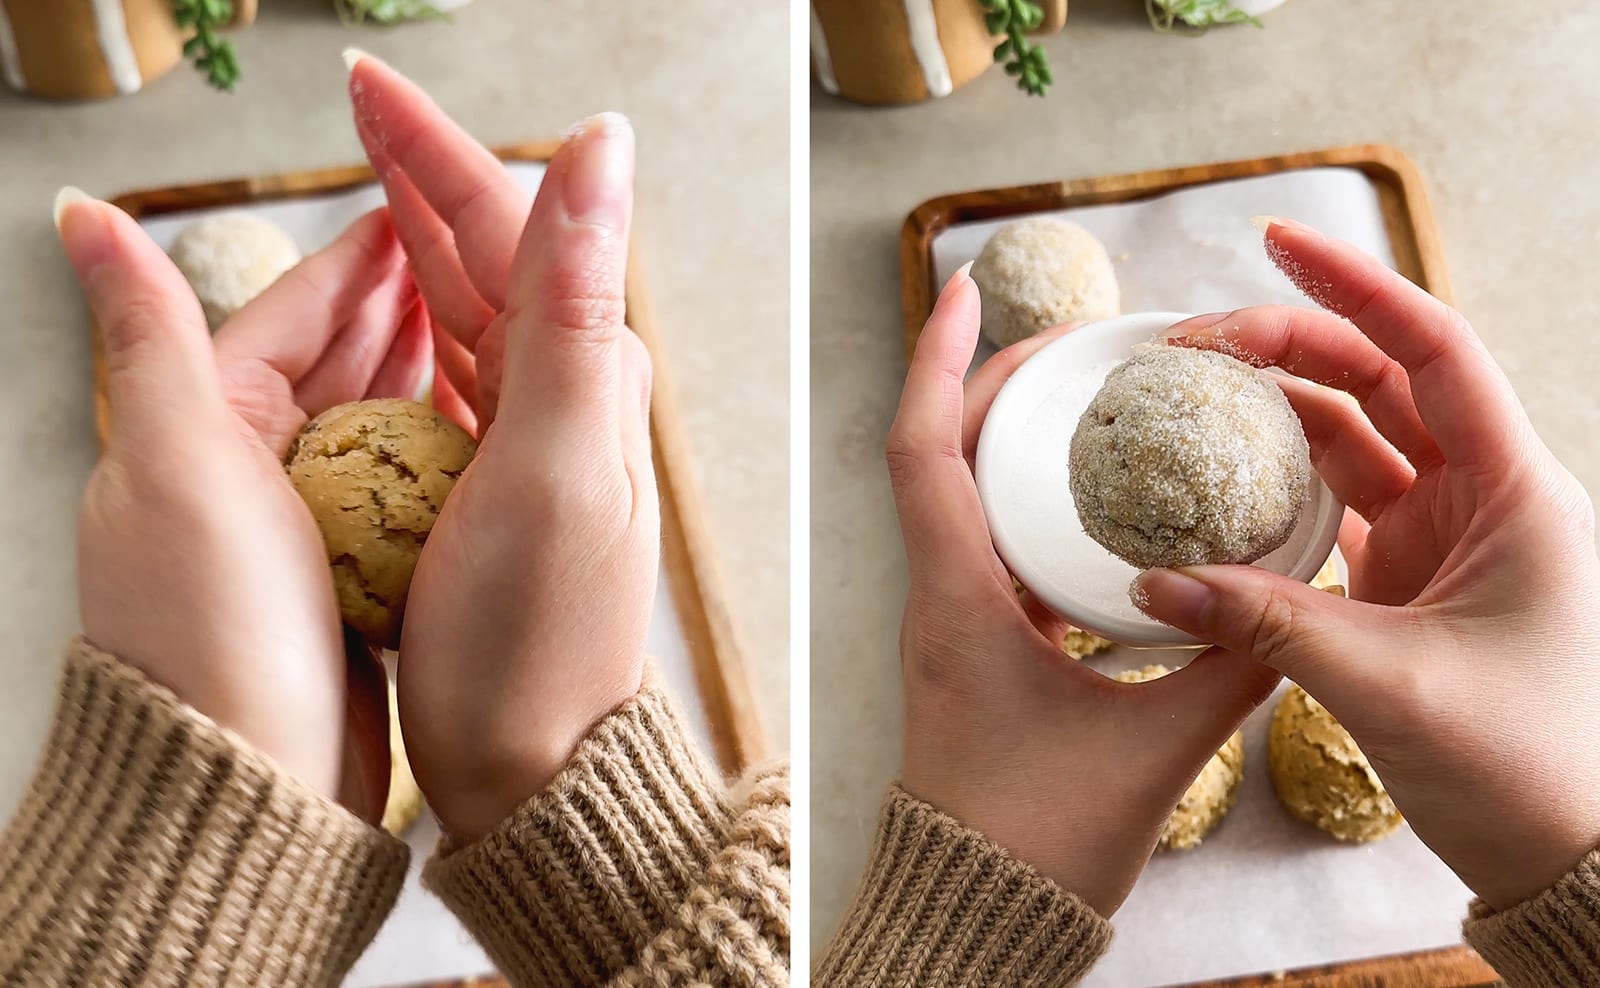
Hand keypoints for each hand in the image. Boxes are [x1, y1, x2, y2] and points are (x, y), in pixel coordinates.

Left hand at [63, 194, 431, 820]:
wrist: (253, 783)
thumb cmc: (214, 626)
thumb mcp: (181, 460)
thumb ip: (152, 333)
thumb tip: (77, 214)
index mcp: (191, 434)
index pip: (280, 319)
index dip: (349, 265)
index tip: (410, 215)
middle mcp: (234, 479)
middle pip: (325, 368)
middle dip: (389, 311)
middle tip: (461, 262)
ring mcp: (290, 537)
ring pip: (365, 430)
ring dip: (414, 377)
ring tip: (475, 334)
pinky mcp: (340, 589)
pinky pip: (393, 498)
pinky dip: (431, 459)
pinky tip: (474, 439)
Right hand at [347, 56, 659, 842]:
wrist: (537, 769)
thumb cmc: (538, 641)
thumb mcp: (556, 462)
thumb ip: (575, 303)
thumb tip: (604, 146)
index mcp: (585, 369)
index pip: (508, 222)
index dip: (432, 147)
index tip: (364, 87)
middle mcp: (571, 392)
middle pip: (488, 251)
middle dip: (419, 172)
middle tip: (354, 107)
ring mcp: (532, 438)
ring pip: (466, 305)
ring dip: (415, 236)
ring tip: (362, 179)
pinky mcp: (494, 485)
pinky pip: (449, 373)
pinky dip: (411, 322)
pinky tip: (386, 307)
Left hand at [885, 268, 1280, 914]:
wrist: (977, 916)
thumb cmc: (1036, 840)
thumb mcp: (1153, 751)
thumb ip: (1230, 671)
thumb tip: (1297, 602)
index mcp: (955, 602)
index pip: (921, 449)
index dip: (941, 359)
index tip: (968, 287)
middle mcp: (939, 598)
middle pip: (946, 453)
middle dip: (1004, 383)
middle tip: (1082, 339)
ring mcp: (952, 623)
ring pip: (968, 498)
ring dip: (1019, 439)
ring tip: (1095, 400)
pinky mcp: (977, 650)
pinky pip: (995, 548)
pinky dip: (1040, 505)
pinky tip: (1103, 506)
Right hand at [1136, 217, 1599, 910]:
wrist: (1568, 856)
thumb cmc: (1530, 765)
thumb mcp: (1391, 684)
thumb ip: (1266, 625)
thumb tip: (1151, 583)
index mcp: (1516, 492)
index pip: (1433, 349)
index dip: (1355, 286)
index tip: (1276, 243)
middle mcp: (1484, 500)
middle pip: (1380, 383)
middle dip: (1291, 344)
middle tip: (1196, 337)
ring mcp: (1444, 543)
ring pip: (1353, 442)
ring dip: (1278, 413)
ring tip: (1193, 394)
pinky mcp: (1409, 587)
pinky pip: (1337, 511)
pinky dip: (1278, 491)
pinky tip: (1220, 480)